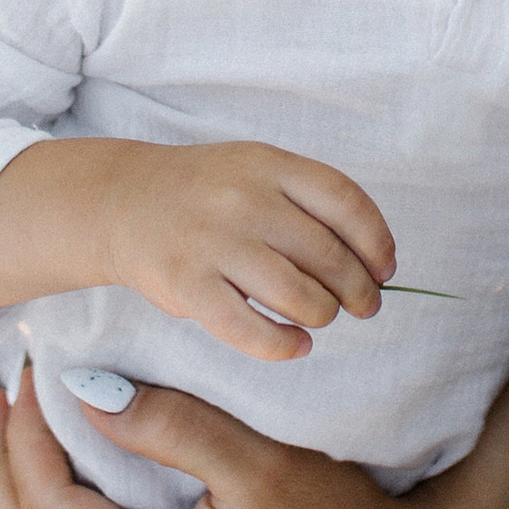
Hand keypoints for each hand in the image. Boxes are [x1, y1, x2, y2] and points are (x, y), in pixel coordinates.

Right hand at [0, 137, 395, 360]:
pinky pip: (248, 328)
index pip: (345, 200)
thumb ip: (308, 202)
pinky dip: (283, 344)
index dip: (376, 241)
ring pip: (297, 293)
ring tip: (322, 317)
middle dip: (358, 289)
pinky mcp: (187, 286)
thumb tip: (374, 262)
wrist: (121, 202)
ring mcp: (213, 241)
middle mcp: (243, 197)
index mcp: (268, 163)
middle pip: (327, 254)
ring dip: (323, 314)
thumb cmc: (206, 192)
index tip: (387, 269)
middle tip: (365, 306)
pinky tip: (296, 345)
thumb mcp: (256, 170)